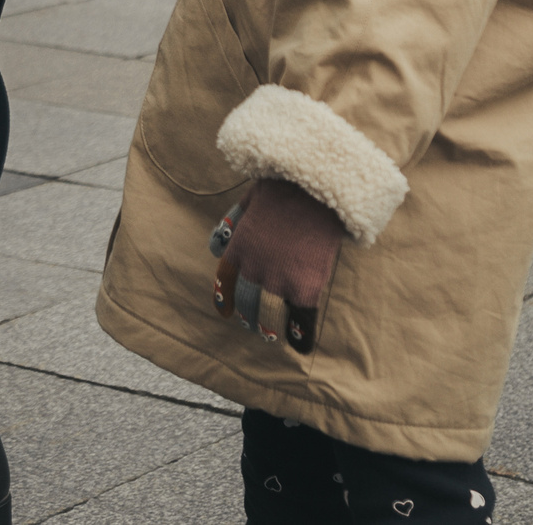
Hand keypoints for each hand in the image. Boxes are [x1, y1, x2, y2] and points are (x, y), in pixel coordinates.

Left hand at [210, 178, 341, 354]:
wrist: (316, 187)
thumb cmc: (285, 188)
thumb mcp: (248, 200)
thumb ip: (231, 224)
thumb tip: (216, 247)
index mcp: (239, 248)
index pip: (225, 282)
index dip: (224, 299)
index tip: (225, 311)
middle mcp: (254, 269)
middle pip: (246, 303)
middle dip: (248, 316)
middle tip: (253, 325)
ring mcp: (280, 280)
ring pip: (269, 316)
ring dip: (268, 328)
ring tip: (271, 335)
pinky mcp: (306, 286)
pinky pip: (301, 320)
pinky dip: (301, 336)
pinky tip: (301, 345)